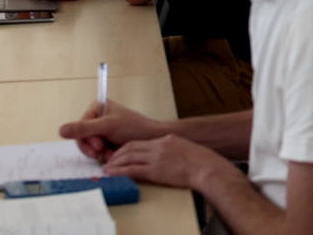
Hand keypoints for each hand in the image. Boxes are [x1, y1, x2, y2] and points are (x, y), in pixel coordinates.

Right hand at [59, 100, 166, 162]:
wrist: (152, 139)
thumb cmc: (133, 128)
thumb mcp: (107, 127)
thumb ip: (84, 128)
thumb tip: (61, 130)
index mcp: (97, 108)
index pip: (79, 127)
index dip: (87, 139)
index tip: (99, 144)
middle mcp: (98, 118)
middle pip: (83, 138)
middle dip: (94, 147)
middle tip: (104, 151)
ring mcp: (102, 130)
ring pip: (90, 147)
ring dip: (100, 153)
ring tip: (112, 153)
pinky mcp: (107, 141)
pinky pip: (97, 152)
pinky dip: (105, 155)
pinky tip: (114, 154)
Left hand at [102, 133, 227, 189]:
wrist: (206, 167)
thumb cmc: (201, 161)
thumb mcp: (184, 149)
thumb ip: (172, 149)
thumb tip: (163, 155)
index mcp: (166, 139)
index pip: (139, 142)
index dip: (125, 148)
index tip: (118, 154)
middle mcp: (159, 145)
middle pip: (131, 147)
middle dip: (117, 155)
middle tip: (108, 161)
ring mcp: (156, 157)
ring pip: (129, 157)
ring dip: (115, 163)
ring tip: (107, 168)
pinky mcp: (155, 170)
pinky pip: (132, 169)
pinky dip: (120, 171)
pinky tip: (112, 173)